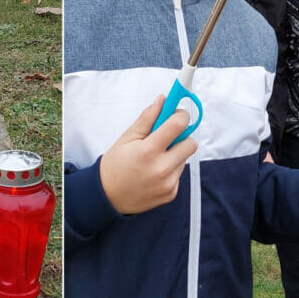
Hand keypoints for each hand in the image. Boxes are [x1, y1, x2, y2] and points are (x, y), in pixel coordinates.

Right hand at [99, 95, 198, 214]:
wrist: (108, 197)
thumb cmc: (115, 165)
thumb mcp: (126, 138)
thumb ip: (147, 118)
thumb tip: (162, 100)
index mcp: (148, 151)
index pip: (178, 125)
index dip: (180, 115)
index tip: (176, 113)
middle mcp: (161, 168)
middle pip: (191, 143)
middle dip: (181, 137)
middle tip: (165, 138)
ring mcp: (168, 183)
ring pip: (185, 159)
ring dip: (175, 154)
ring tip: (154, 158)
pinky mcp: (172, 193)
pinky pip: (179, 173)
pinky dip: (170, 169)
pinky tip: (154, 172)